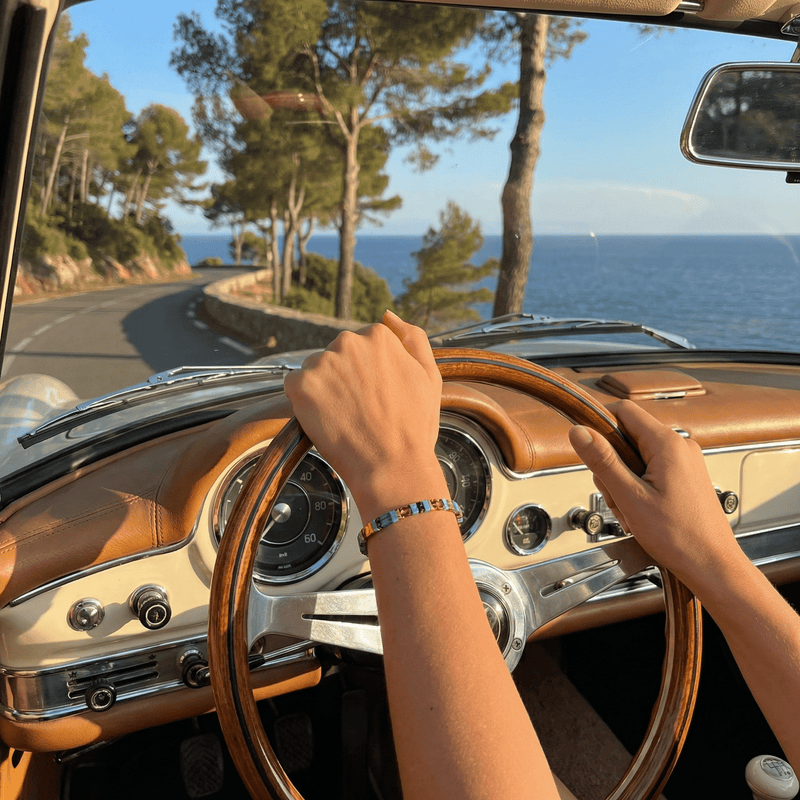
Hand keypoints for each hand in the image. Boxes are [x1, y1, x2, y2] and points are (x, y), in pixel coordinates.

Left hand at [284, 311, 448, 521]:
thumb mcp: (429, 375)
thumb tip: (387, 314)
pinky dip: (305, 403)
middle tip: (361, 410)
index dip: (368, 375)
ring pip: (316, 371)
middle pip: (337, 355)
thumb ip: (413, 337)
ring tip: (345, 417)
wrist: (392, 467)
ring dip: (324, 389)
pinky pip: (295, 387)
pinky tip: (327, 420)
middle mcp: (347, 341)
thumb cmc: (414, 426)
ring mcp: (322, 363)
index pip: (362, 346)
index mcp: (378, 335)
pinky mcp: (300, 386)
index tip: (376, 396)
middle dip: (344, 378)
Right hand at [568, 400, 743, 592]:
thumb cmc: (681, 538)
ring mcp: (684, 462)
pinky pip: (650, 471)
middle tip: (617, 495)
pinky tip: (641, 512)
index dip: (600, 426)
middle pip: (627, 437)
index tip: (588, 448)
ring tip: (632, 510)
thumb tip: (580, 432)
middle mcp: (679, 447)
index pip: (623, 411)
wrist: (712, 566)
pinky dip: (638, 489)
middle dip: (612, 466)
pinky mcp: (684, 476)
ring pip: (636, 457)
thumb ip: (603, 461)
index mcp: (667, 444)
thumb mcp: (631, 497)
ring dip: (624, 482)